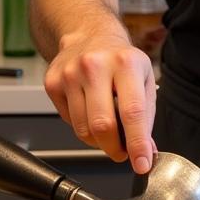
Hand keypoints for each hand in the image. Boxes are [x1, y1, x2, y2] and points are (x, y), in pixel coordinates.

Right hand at [43, 31, 156, 173]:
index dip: (137, 143)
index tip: (141, 164)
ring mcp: (70, 74)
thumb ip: (147, 116)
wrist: (89, 35)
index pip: (132, 112)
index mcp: (126, 63)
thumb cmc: (121, 60)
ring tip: (108, 131)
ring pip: (83, 129)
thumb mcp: (144, 79)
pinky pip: (69, 122)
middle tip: (122, 152)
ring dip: (98, 142)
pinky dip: (83, 128)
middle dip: (115, 148)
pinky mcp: (53, 83)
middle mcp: (95, 66)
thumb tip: (146, 150)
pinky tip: (90, 112)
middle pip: (103, 125)